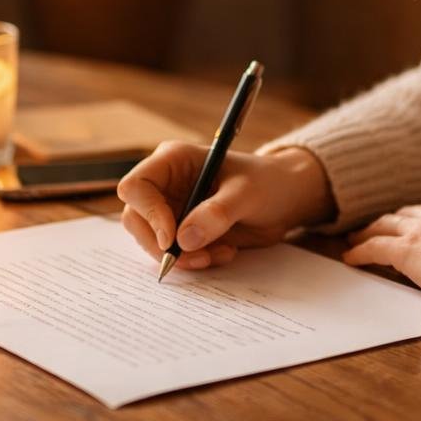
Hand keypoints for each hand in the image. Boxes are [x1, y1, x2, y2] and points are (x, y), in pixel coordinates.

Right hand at [117, 143, 335, 271]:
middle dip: (161, 245)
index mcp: (173, 160)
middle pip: (136, 219)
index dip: (148, 213)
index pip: (136, 186)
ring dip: (182, 257)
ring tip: (217, 254)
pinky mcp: (182, 231)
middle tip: (196, 258)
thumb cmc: (267, 183)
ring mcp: (171, 209)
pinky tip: (222, 252)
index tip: (172, 239)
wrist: (285, 199)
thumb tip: (184, 239)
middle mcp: (166, 184)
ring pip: (152, 241)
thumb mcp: (248, 194)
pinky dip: (194, 260)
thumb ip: (217, 213)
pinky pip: (173, 253)